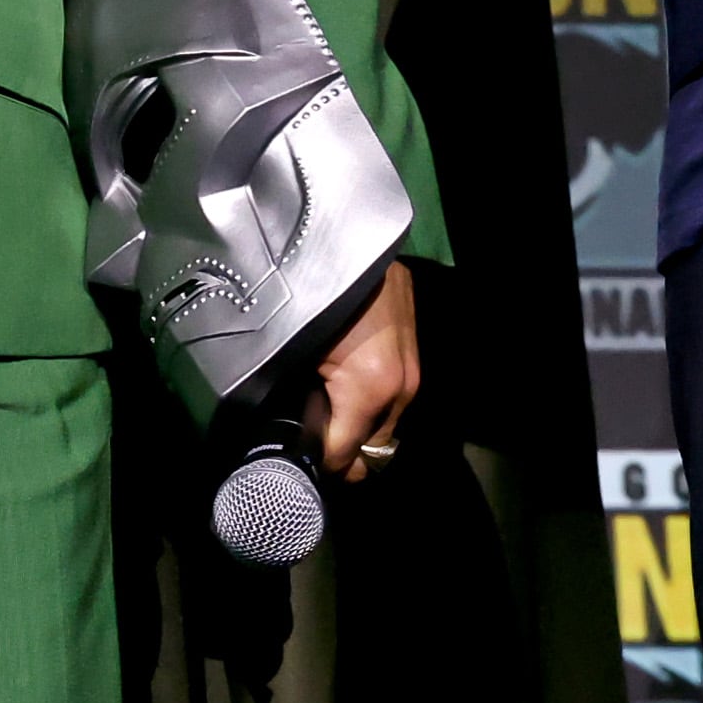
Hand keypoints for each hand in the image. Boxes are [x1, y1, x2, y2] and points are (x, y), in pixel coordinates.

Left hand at [301, 262, 421, 482]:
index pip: (345, 453)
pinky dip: (373, 403)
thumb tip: (287, 430)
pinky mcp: (415, 350)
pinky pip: (395, 395)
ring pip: (388, 424)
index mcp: (371, 389)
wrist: (352, 237)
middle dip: (345, 455)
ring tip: (326, 418)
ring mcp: (414, 368)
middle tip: (311, 445)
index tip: (295, 465)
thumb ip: (299, 398)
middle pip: (376, 449)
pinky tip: (345, 389)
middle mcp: (402, 387)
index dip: (318, 465)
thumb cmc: (312, 292)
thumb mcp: (295, 349)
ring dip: (361, 428)